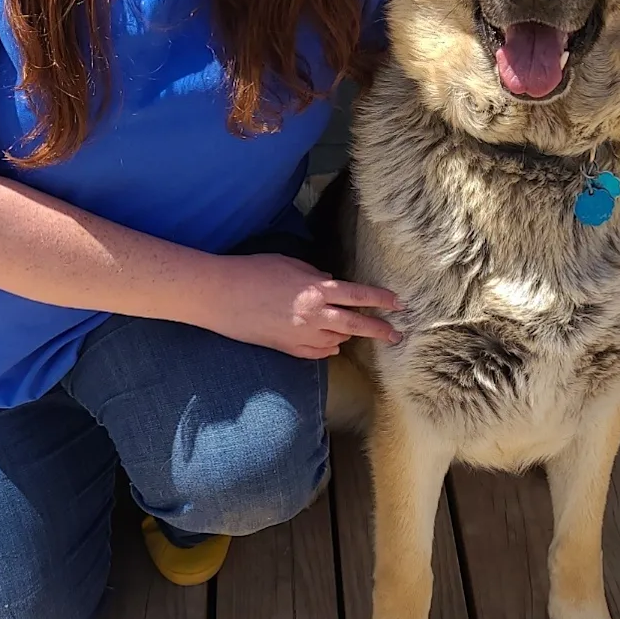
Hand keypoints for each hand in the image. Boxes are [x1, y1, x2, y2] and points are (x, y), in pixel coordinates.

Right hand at [207, 253, 403, 358]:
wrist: (221, 296)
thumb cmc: (252, 272)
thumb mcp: (289, 264)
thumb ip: (314, 275)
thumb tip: (331, 284)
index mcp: (317, 290)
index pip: (358, 296)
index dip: (381, 300)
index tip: (398, 305)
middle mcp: (314, 316)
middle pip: (356, 324)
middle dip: (379, 330)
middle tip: (396, 335)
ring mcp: (300, 336)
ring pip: (337, 341)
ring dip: (348, 335)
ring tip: (355, 332)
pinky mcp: (286, 348)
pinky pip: (317, 353)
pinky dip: (328, 349)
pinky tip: (332, 346)